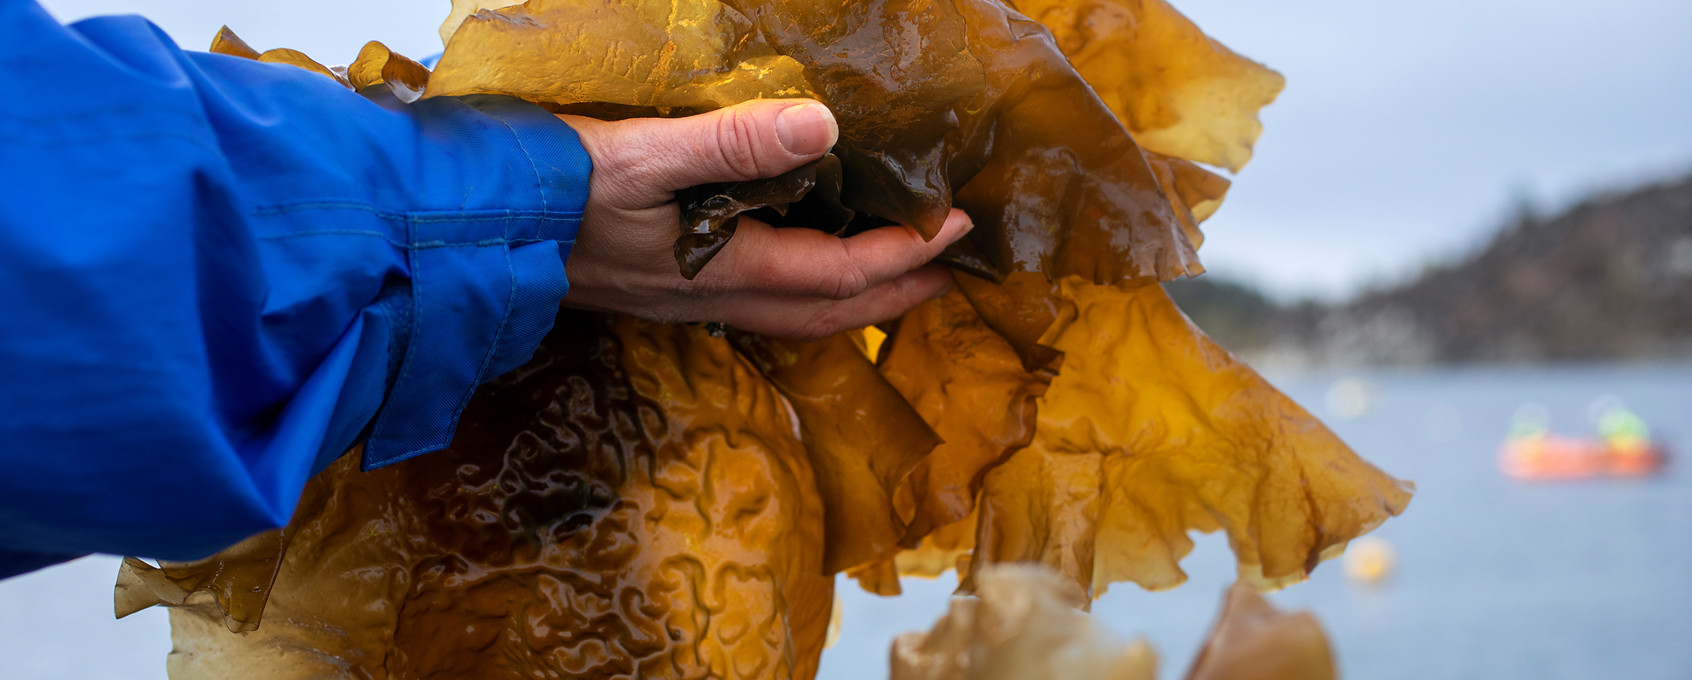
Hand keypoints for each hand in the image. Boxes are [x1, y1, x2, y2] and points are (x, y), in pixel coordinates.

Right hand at [557, 99, 972, 339]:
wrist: (460, 230)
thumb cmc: (545, 189)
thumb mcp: (641, 155)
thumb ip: (731, 144)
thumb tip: (824, 128)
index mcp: (717, 266)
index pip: (837, 274)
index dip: (905, 253)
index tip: (958, 225)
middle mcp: (708, 296)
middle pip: (825, 314)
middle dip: (895, 295)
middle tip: (947, 270)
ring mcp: (681, 300)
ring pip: (790, 315)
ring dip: (851, 299)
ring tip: (894, 273)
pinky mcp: (655, 288)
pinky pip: (753, 302)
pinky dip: (801, 287)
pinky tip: (797, 258)